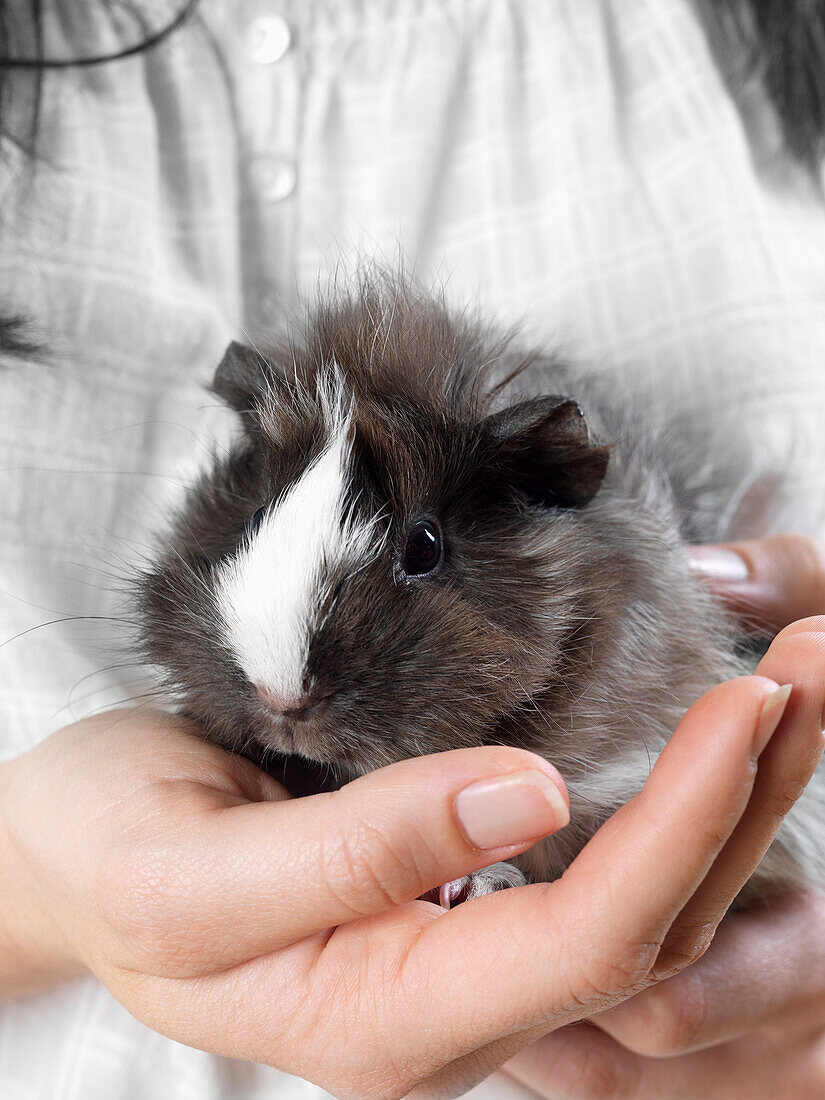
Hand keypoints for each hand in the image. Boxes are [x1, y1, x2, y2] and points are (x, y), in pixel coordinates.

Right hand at [1, 636, 820, 1099]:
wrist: (74, 856)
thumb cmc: (109, 854)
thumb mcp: (188, 870)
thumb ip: (352, 855)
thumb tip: (530, 797)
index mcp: (386, 1019)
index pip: (588, 942)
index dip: (681, 827)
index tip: (745, 705)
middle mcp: (452, 1004)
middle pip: (651, 921)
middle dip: (746, 796)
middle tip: (816, 666)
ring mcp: (464, 954)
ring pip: (645, 895)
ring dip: (732, 789)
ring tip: (795, 681)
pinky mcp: (461, 899)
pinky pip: (602, 865)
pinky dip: (675, 792)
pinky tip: (711, 728)